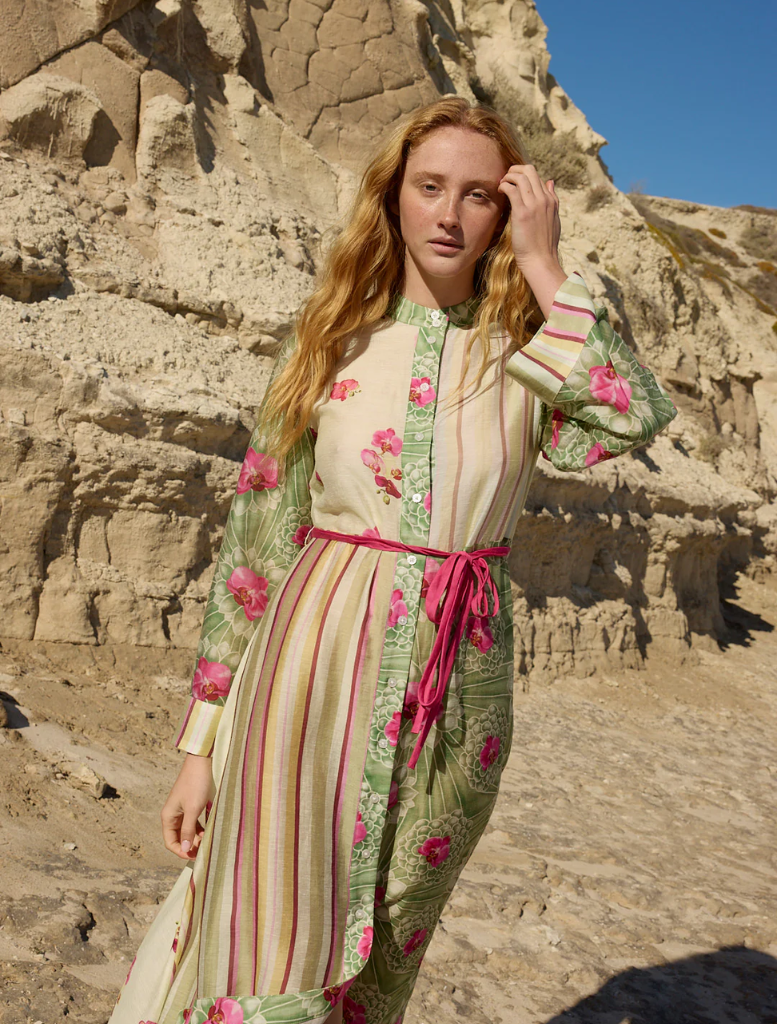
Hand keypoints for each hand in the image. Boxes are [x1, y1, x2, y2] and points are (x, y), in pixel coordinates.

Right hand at [161, 753, 214, 859]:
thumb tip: (184, 848)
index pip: (170, 842)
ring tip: (207, 842)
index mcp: (168, 816)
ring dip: (195, 838)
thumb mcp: (193, 809)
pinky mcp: (190, 805)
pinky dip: (199, 829)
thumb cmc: (196, 784)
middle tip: (203, 850)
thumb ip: (188, 829)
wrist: (201, 762)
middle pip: (178, 837)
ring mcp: (181, 810)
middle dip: (189, 845)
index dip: (180, 851)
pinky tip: (208, 832)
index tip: (194, 856)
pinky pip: (192, 822)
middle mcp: (172, 814)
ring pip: (186, 830)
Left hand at [497, 164, 566, 318]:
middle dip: (514, 170)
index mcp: (551, 201)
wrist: (541, 261)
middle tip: (505, 178)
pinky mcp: (523, 212)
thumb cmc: (544, 245)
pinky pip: (512, 188)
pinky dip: (504, 185)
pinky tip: (500, 192)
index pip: (537, 176)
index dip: (523, 175)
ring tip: (501, 185)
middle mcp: (544, 199)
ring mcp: (534, 204)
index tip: (513, 181)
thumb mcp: (553, 220)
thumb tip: (550, 182)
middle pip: (529, 170)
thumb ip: (552, 200)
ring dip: (507, 177)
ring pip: (520, 176)